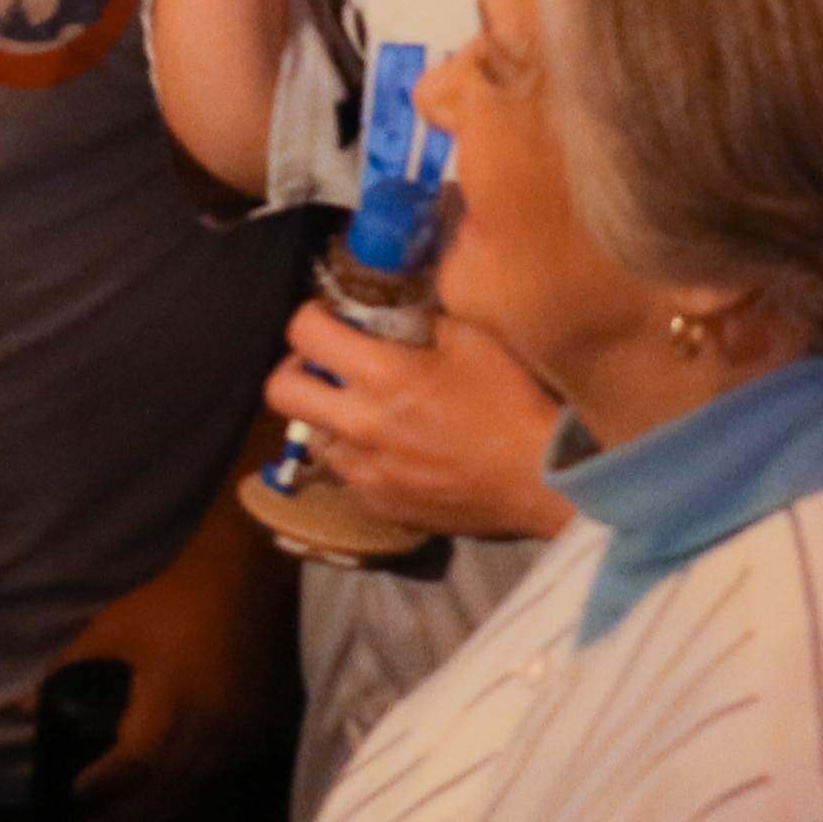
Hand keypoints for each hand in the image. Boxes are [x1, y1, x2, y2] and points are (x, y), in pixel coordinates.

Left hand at [43, 488, 293, 821]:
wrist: (251, 577)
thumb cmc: (175, 601)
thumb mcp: (115, 628)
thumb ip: (68, 667)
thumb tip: (24, 708)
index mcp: (170, 703)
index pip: (133, 761)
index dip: (105, 784)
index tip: (75, 794)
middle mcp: (206, 729)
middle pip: (162, 790)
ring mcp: (235, 734)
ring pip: (192, 790)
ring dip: (156, 821)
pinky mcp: (254, 729)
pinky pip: (216, 776)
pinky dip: (187, 797)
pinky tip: (169, 814)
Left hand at [262, 304, 570, 543]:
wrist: (541, 478)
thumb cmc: (512, 402)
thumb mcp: (472, 338)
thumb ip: (422, 324)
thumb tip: (398, 318)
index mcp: (380, 376)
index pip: (305, 333)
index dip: (310, 315)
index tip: (331, 316)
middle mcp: (359, 426)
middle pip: (281, 392)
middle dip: (296, 368)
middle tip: (327, 362)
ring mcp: (366, 473)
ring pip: (315, 437)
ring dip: (331, 416)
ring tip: (369, 409)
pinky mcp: (381, 506)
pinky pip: (349, 473)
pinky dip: (361, 454)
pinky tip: (398, 448)